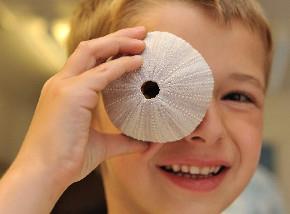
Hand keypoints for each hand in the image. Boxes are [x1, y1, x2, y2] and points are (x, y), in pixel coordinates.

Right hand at [0, 26, 147, 213]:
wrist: (44, 174)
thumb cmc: (67, 160)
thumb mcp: (101, 145)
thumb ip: (123, 141)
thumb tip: (145, 142)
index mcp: (65, 92)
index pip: (88, 61)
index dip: (110, 51)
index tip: (132, 49)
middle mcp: (62, 83)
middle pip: (90, 48)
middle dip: (117, 38)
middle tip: (141, 33)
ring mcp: (65, 86)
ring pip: (93, 51)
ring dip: (119, 43)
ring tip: (142, 41)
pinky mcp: (72, 93)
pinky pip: (103, 72)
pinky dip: (121, 64)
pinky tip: (138, 62)